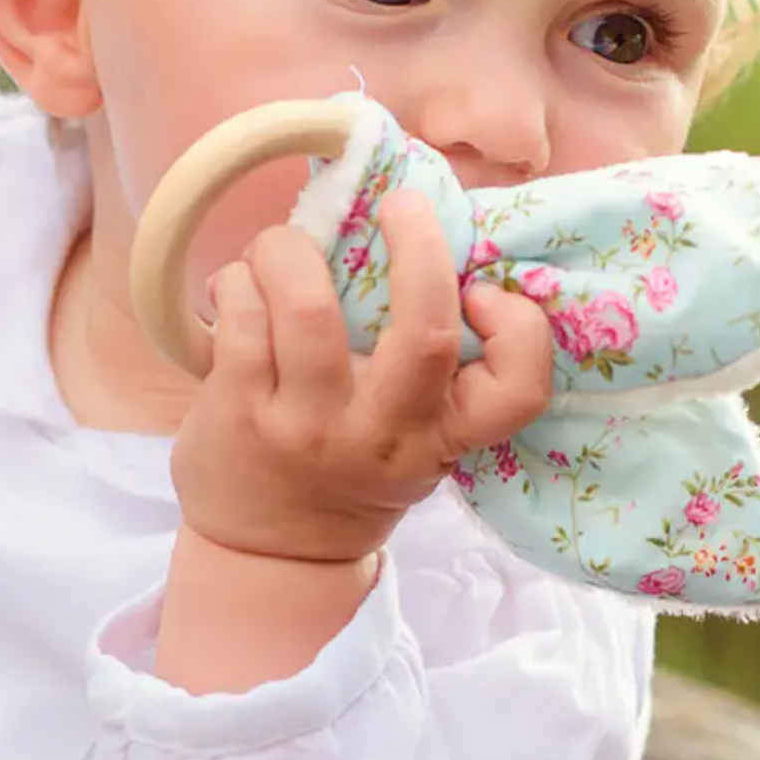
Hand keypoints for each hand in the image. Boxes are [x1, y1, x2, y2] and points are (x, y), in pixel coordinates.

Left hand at [170, 187, 552, 563]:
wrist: (267, 553)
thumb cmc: (355, 468)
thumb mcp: (417, 439)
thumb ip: (432, 368)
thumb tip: (430, 235)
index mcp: (441, 435)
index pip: (518, 392)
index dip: (518, 330)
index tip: (484, 294)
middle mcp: (383, 432)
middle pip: (422, 333)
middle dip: (419, 247)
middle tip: (402, 205)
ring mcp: (309, 426)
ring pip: (308, 309)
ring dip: (291, 251)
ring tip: (286, 245)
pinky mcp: (240, 414)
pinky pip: (242, 318)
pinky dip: (241, 279)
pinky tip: (242, 283)